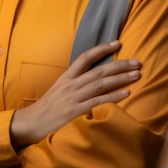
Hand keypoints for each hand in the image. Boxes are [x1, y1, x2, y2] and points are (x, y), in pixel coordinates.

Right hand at [10, 40, 139, 148]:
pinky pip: (98, 101)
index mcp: (66, 78)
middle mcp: (70, 84)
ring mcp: (72, 97)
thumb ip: (74, 88)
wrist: (30, 123)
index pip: (85, 57)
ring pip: (100, 83)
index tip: (117, 43)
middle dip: (120, 64)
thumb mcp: (58, 93)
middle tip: (137, 62)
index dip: (101, 49)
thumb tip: (92, 88)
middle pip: (98, 70)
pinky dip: (113, 96)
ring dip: (120, 78)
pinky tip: (126, 93)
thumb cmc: (45, 110)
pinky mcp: (74, 111)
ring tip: (137, 74)